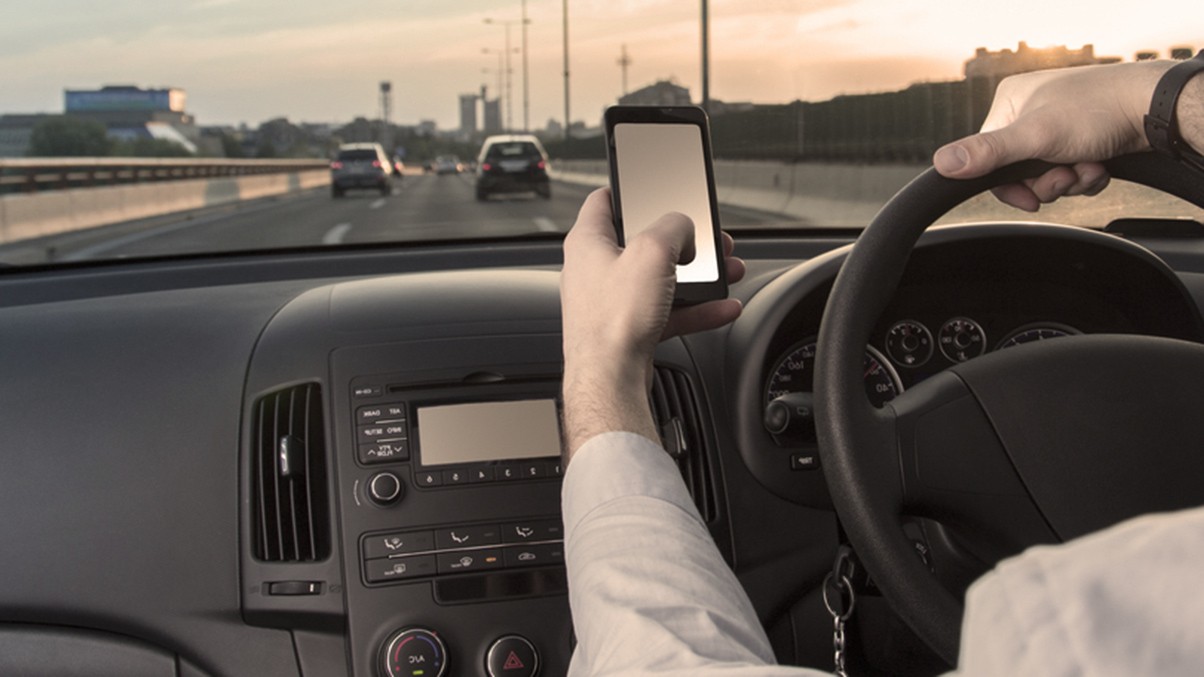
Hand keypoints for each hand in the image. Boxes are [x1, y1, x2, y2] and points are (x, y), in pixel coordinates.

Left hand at [560, 188, 744, 458]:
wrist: (610, 380)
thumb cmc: (614, 320)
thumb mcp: (652, 252)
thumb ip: (674, 226)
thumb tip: (684, 227)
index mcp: (588, 241)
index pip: (605, 200)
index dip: (630, 187)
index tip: (652, 184)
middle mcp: (595, 269)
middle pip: (644, 242)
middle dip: (684, 240)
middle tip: (709, 239)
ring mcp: (612, 301)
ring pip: (661, 278)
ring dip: (697, 275)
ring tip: (726, 271)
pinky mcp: (629, 329)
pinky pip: (668, 311)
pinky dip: (696, 308)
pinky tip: (722, 307)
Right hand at [933, 61, 1172, 210]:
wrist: (1153, 108)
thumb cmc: (1098, 108)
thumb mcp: (1035, 136)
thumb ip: (987, 154)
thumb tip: (941, 164)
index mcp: (1011, 102)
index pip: (988, 159)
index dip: (1011, 185)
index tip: (1031, 198)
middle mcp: (1032, 111)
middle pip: (1021, 171)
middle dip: (1048, 181)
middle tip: (1067, 175)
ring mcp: (1059, 125)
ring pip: (1049, 174)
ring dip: (1071, 180)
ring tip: (1089, 166)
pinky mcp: (1084, 138)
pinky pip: (1072, 171)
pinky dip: (1086, 175)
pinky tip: (1100, 164)